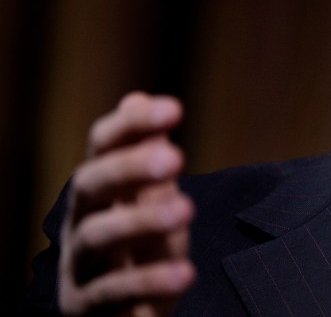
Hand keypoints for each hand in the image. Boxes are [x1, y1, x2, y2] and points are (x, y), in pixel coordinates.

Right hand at [58, 92, 195, 315]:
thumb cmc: (139, 250)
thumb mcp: (150, 201)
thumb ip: (147, 155)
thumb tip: (139, 97)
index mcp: (97, 191)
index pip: (102, 147)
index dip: (132, 126)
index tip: (175, 109)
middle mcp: (81, 223)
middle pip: (89, 186)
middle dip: (129, 168)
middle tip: (176, 157)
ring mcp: (81, 267)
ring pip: (97, 237)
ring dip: (141, 221)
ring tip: (187, 211)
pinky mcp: (89, 309)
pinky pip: (113, 295)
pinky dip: (148, 283)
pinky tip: (183, 274)